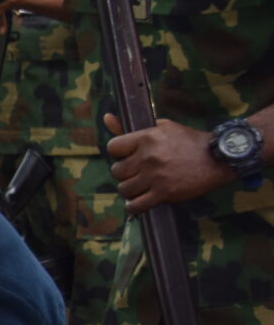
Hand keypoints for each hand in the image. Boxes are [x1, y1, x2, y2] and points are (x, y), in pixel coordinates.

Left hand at [104, 115, 226, 212]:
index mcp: (147, 137)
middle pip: (116, 171)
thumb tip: (106, 118)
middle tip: (137, 173)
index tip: (128, 156)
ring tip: (140, 186)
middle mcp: (149, 157)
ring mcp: (156, 176)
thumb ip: (131, 127)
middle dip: (125, 173)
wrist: (219, 158)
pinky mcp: (164, 193)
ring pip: (124, 189)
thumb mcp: (163, 127)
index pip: (113, 147)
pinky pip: (136, 206)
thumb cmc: (189, 142)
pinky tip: (140, 201)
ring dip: (130, 190)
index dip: (118, 153)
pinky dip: (134, 206)